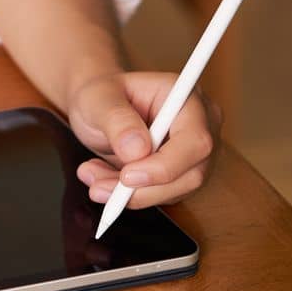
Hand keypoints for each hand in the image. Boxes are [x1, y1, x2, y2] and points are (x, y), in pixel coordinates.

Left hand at [65, 71, 220, 208]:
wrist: (99, 106)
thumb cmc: (103, 94)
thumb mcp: (99, 98)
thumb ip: (117, 119)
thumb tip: (137, 150)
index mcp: (185, 96)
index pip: (195, 140)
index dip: (165, 166)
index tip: (127, 176)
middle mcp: (198, 125)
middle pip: (190, 174)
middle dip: (142, 188)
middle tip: (99, 187)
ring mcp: (192, 153)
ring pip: (174, 191)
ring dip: (130, 194)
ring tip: (93, 176)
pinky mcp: (181, 174)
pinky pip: (161, 196)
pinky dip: (129, 195)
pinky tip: (104, 178)